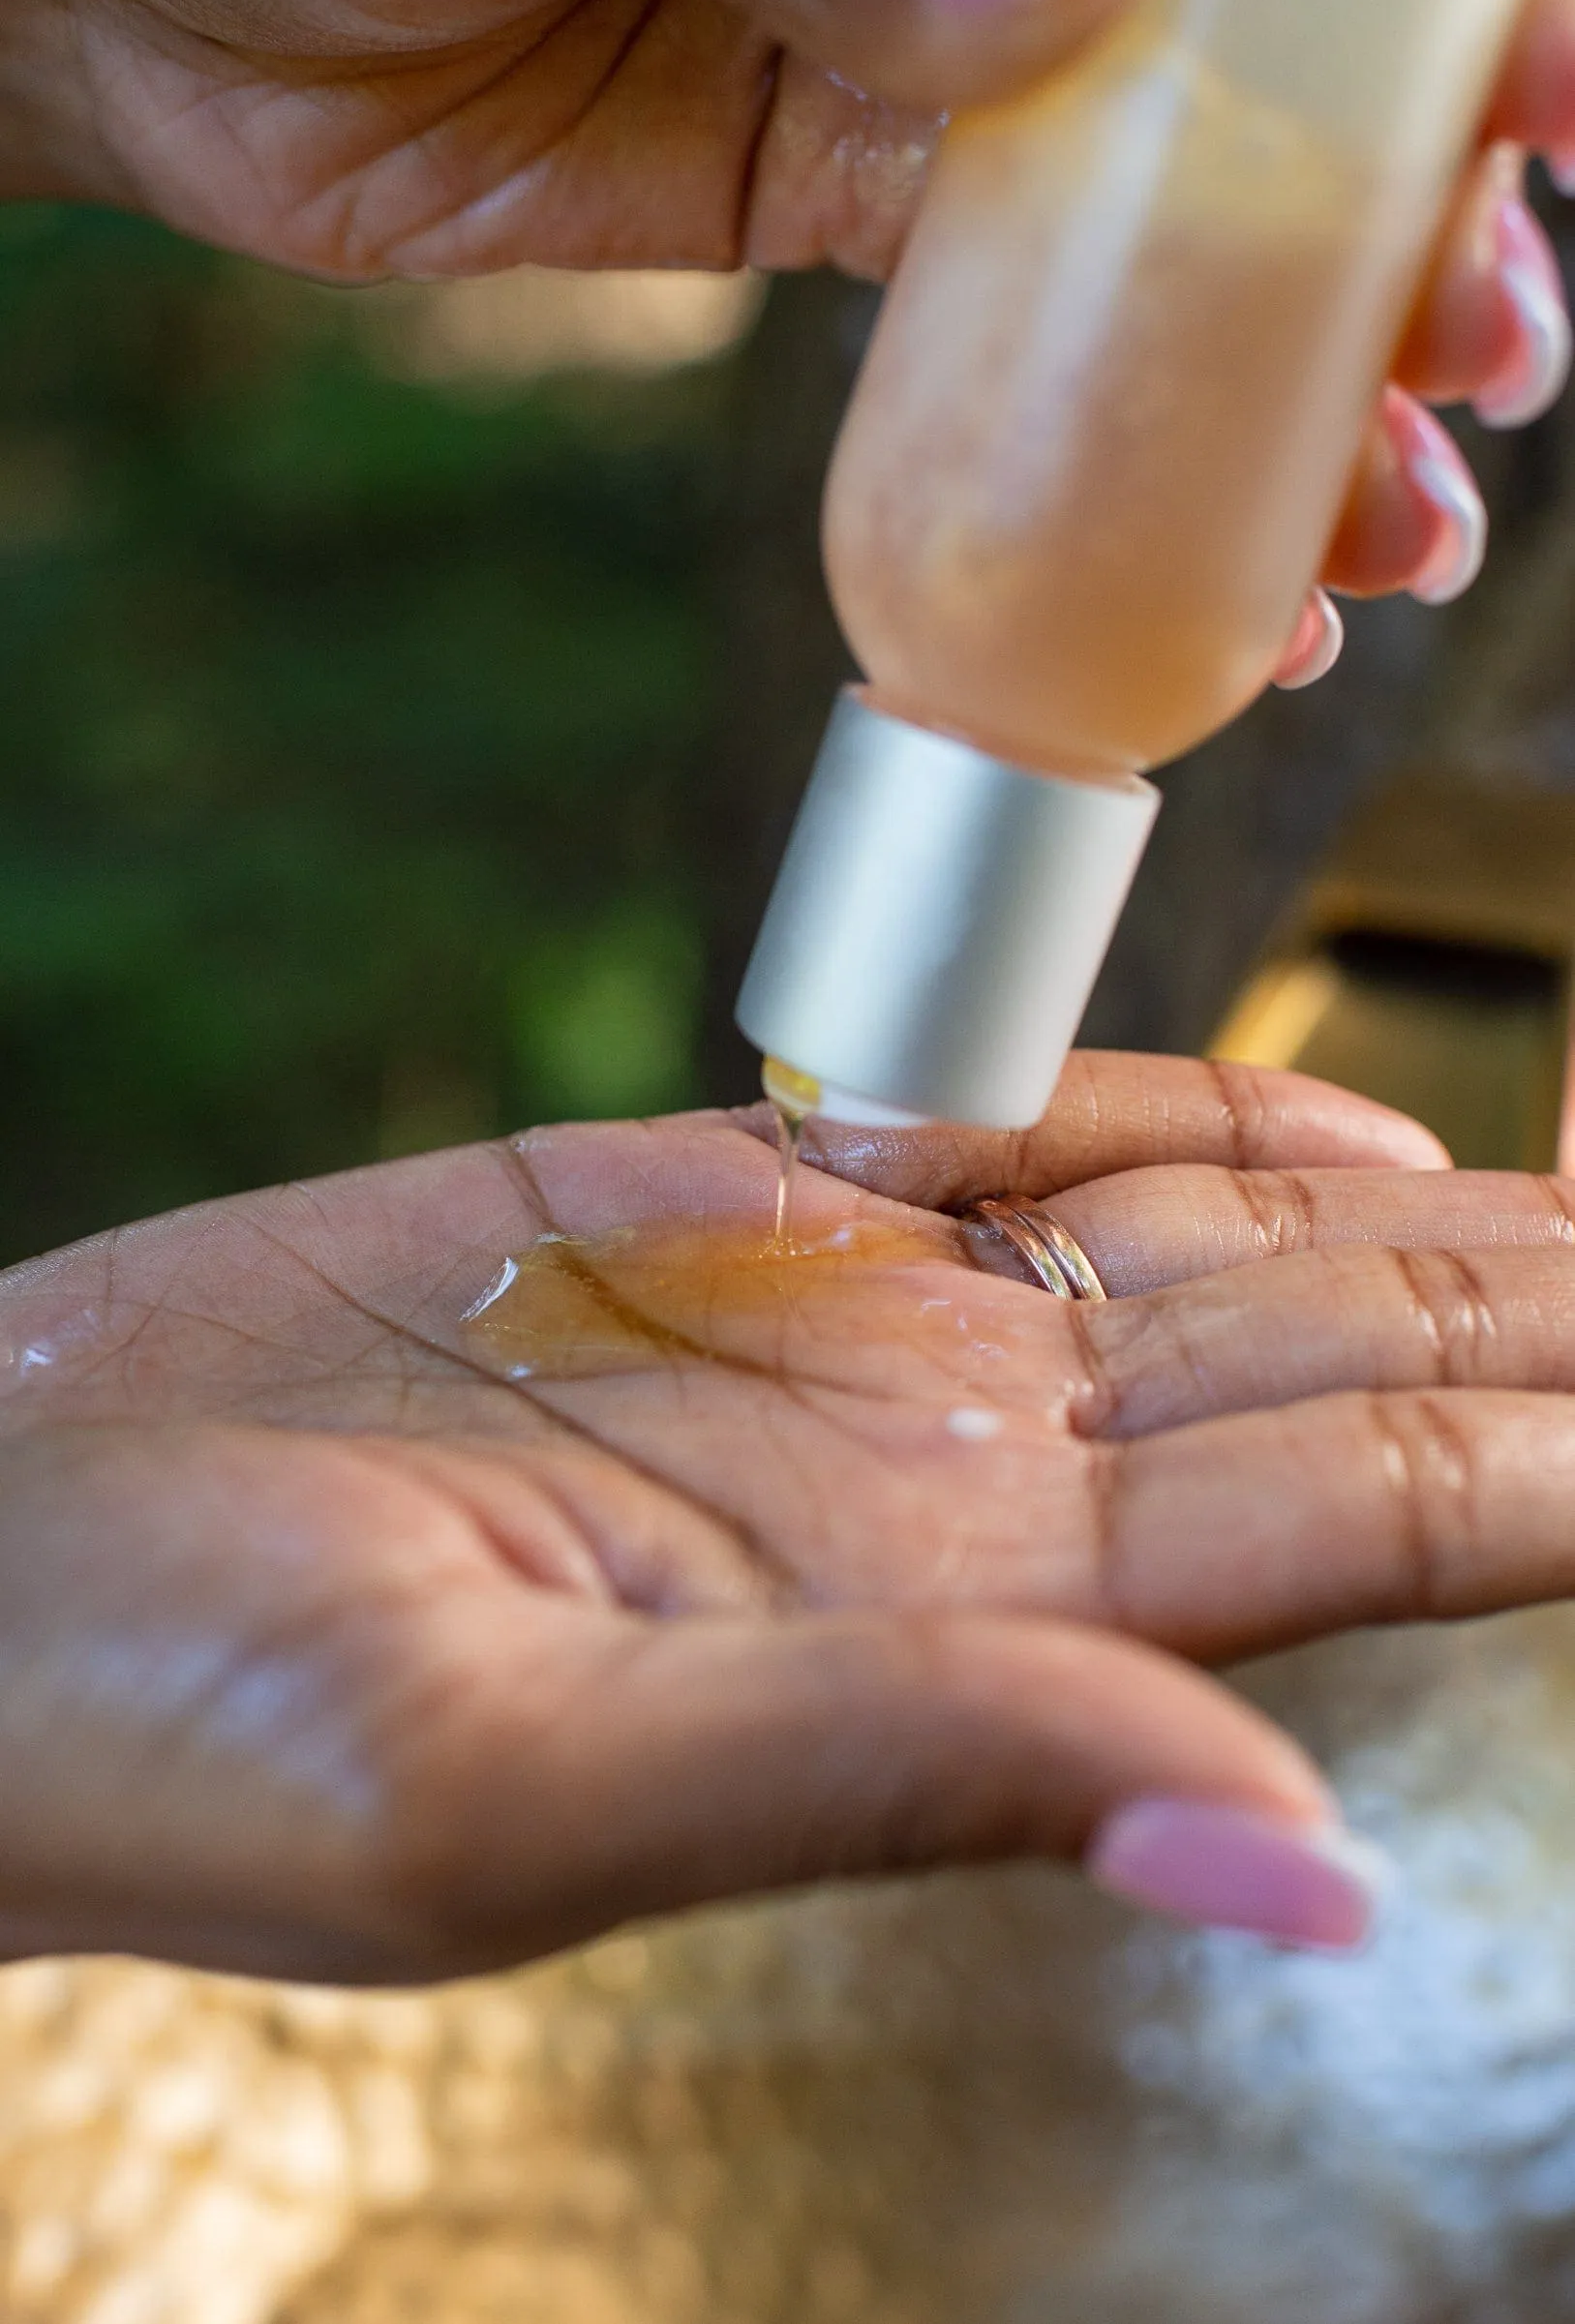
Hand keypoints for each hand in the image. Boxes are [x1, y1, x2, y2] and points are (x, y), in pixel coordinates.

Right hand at [1, 1051, 1572, 1986]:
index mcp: (949, 1623)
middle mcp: (938, 1476)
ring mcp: (836, 1332)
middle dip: (1542, 1305)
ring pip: (1205, 1244)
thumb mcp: (523, 1796)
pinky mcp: (700, 1204)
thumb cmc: (179, 1729)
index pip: (1365, 1520)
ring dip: (1408, 1209)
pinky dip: (1166, 1104)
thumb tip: (1293, 1875)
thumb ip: (907, 1784)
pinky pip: (997, 1132)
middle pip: (1337, 1368)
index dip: (1566, 1440)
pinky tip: (1317, 1110)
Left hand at [7, 0, 1572, 680]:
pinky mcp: (825, 199)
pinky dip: (1108, 464)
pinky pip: (1004, 349)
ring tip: (1391, 531)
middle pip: (1257, 68)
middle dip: (1405, 219)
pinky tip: (1215, 587)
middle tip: (1485, 360)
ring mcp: (917, 52)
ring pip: (1160, 229)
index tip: (1559, 93)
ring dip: (1295, 388)